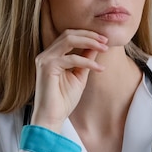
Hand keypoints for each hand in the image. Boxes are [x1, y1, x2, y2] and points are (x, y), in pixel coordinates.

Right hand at [32, 0, 107, 131]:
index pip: (69, 36)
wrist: (52, 118)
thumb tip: (96, 45)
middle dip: (89, 35)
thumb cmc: (63, 100)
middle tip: (106, 40)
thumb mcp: (79, 75)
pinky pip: (71, 58)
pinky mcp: (47, 67)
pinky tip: (98, 67)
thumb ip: (86, 59)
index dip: (87, 34)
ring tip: (104, 48)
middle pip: (69, 34)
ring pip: (69, 40)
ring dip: (89, 42)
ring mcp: (45, 59)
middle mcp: (46, 55)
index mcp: (52, 55)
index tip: (105, 39)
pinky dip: (87, 61)